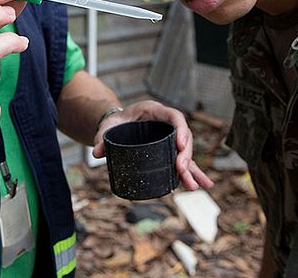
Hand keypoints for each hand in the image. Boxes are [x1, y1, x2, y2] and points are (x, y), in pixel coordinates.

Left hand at [91, 100, 213, 190]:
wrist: (116, 124)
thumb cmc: (114, 122)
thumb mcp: (108, 127)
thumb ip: (102, 138)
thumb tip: (97, 152)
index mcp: (154, 110)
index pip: (174, 116)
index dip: (181, 130)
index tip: (180, 145)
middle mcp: (165, 123)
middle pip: (183, 137)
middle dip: (185, 154)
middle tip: (181, 170)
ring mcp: (168, 137)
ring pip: (185, 152)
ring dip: (192, 169)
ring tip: (198, 186)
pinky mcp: (167, 150)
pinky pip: (182, 162)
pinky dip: (191, 173)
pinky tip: (201, 185)